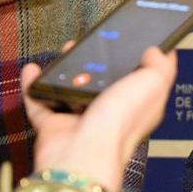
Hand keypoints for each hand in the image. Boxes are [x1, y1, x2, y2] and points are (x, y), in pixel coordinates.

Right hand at [19, 46, 176, 191]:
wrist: (81, 154)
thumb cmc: (120, 122)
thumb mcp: (152, 85)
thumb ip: (160, 67)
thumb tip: (158, 52)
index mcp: (138, 105)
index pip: (143, 80)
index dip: (140, 59)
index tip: (134, 37)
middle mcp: (110, 113)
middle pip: (105, 81)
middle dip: (98, 59)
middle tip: (91, 40)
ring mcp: (81, 120)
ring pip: (73, 88)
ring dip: (66, 68)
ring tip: (65, 50)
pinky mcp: (55, 126)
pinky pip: (41, 101)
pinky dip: (34, 85)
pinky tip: (33, 69)